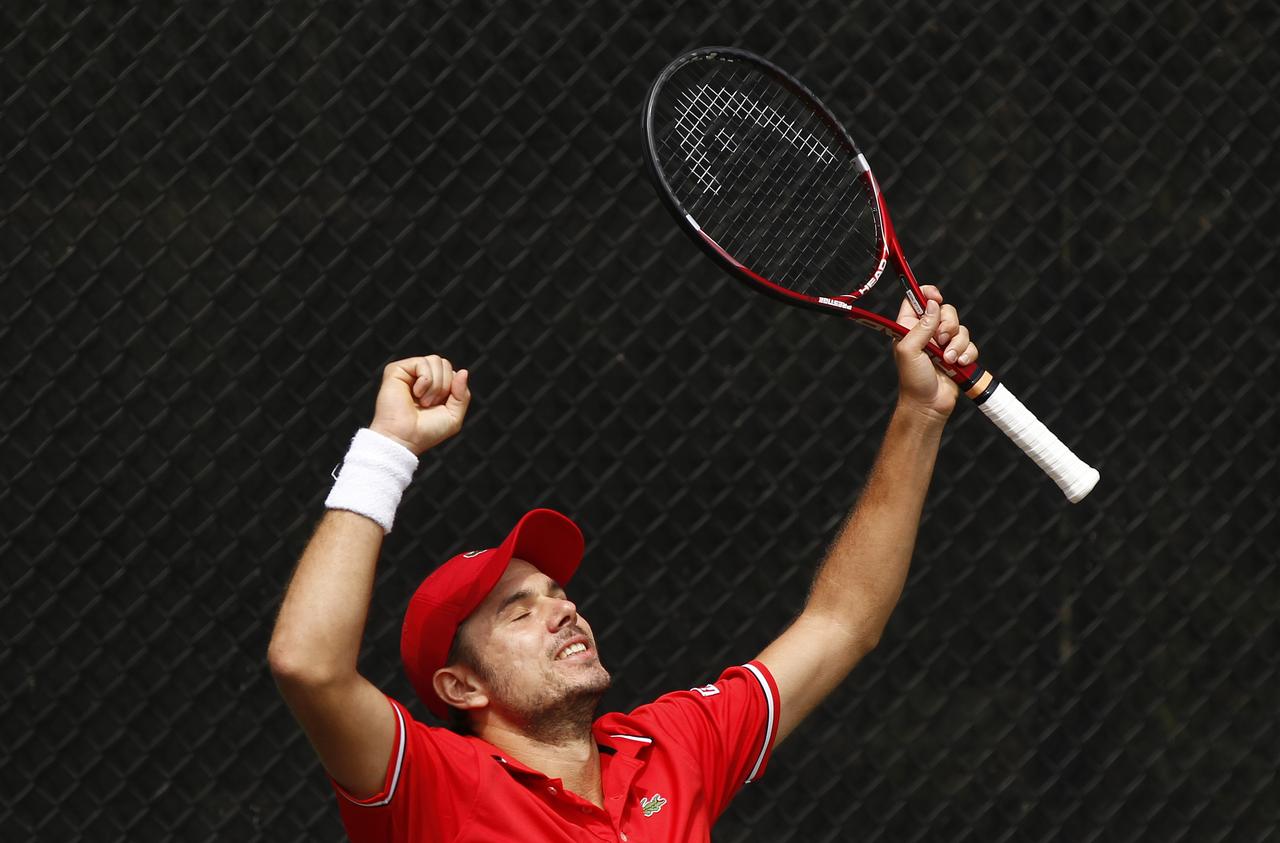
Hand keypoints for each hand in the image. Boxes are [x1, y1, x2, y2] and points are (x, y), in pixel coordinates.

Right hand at [369, 355, 470, 454]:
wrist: (405, 438)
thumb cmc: (426, 432)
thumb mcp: (453, 416)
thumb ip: (462, 395)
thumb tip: (463, 371)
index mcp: (433, 387)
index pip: (452, 373)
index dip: (453, 389)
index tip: (440, 406)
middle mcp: (420, 378)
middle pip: (445, 364)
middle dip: (445, 386)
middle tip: (430, 404)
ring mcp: (408, 373)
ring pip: (436, 361)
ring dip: (435, 385)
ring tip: (423, 401)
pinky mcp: (396, 370)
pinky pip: (422, 362)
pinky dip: (425, 380)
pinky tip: (415, 393)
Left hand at [892, 285, 978, 420]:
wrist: (929, 404)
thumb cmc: (913, 380)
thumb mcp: (909, 350)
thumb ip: (921, 326)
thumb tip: (932, 305)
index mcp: (909, 327)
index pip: (916, 300)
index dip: (927, 294)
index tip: (936, 298)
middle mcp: (927, 332)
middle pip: (945, 310)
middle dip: (948, 324)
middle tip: (940, 340)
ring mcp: (943, 343)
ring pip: (960, 328)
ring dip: (956, 344)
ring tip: (948, 360)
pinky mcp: (958, 354)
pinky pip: (970, 344)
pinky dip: (966, 354)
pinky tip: (958, 364)